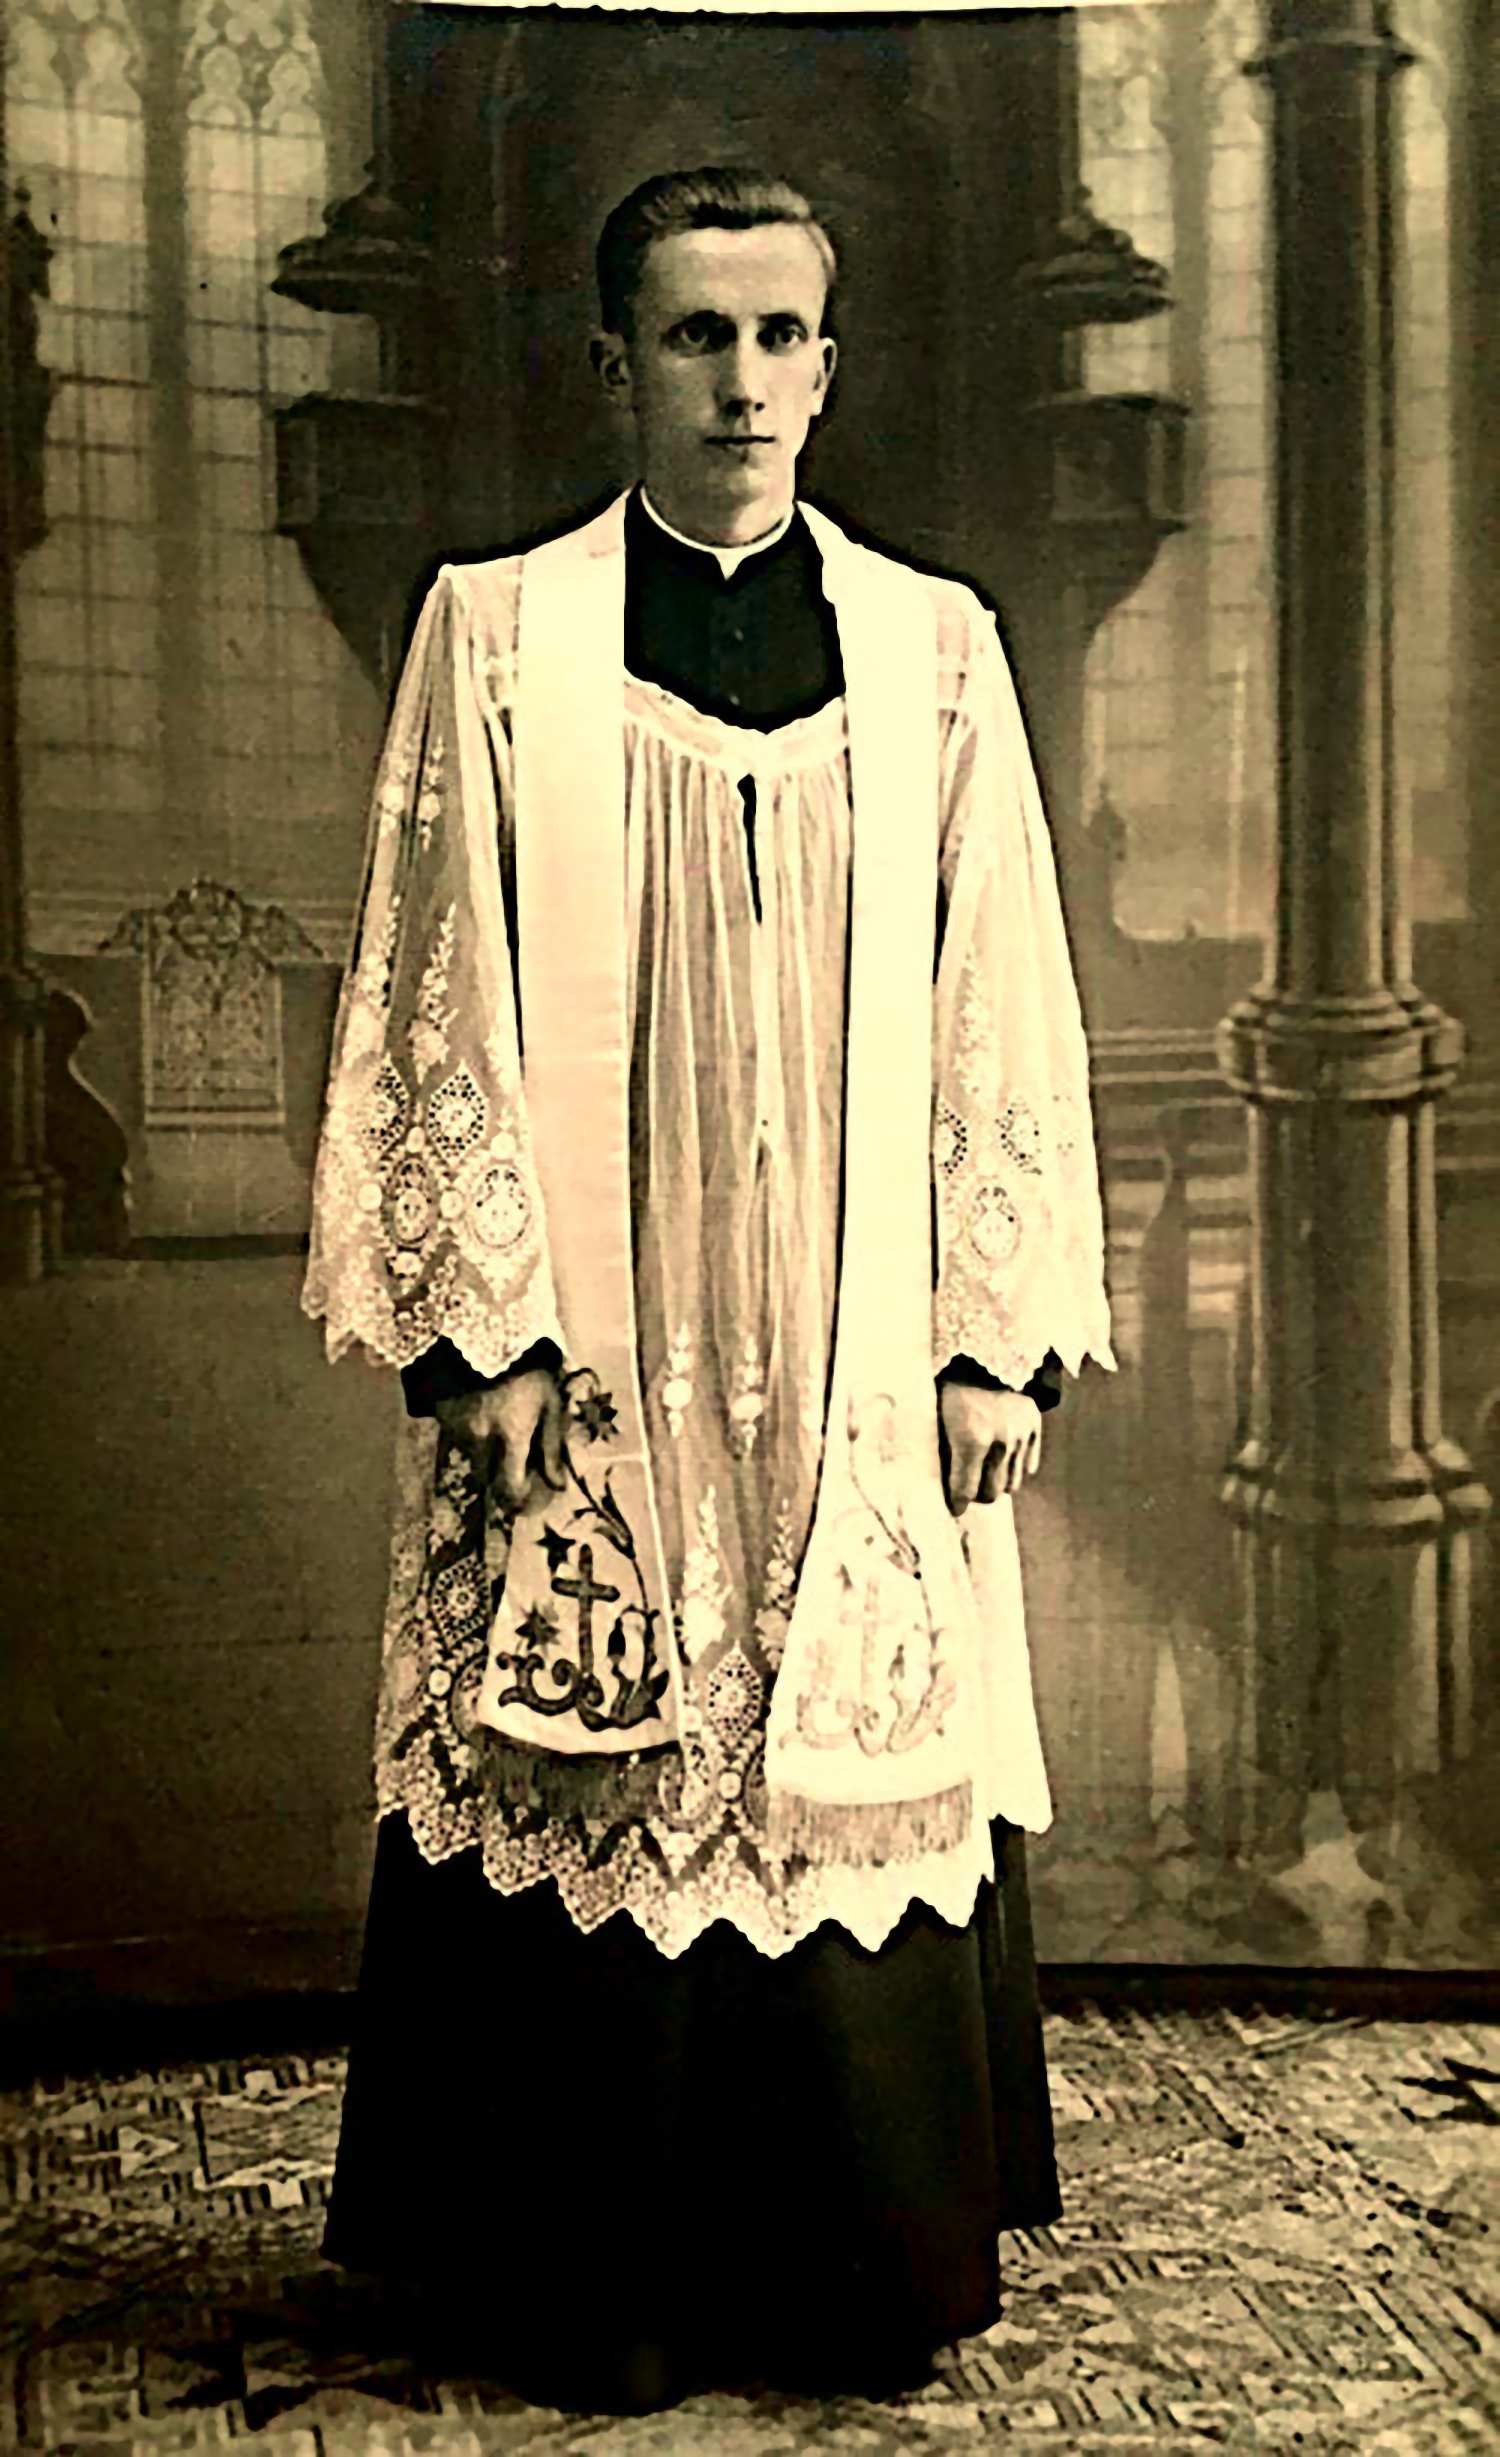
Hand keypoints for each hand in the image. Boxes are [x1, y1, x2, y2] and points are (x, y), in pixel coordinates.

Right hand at [435, 1367, 566, 1514]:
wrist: (484, 1331)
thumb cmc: (528, 1367)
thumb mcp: (549, 1403)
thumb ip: (552, 1446)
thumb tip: (558, 1485)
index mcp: (511, 1437)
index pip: (509, 1487)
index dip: (517, 1499)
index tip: (525, 1497)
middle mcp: (481, 1439)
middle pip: (487, 1478)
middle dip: (499, 1480)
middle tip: (511, 1473)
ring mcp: (457, 1427)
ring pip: (471, 1459)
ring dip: (484, 1458)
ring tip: (497, 1436)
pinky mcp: (441, 1415)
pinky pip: (456, 1439)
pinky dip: (469, 1438)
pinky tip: (480, 1420)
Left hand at [939, 1384, 1041, 1515]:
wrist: (985, 1354)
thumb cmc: (952, 1388)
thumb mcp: (937, 1418)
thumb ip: (942, 1454)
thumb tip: (937, 1487)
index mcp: (971, 1439)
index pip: (965, 1491)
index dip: (957, 1503)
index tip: (954, 1507)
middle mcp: (1000, 1442)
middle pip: (991, 1493)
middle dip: (978, 1495)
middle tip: (969, 1487)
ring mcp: (1020, 1436)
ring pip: (1012, 1484)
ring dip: (997, 1482)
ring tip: (985, 1472)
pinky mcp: (1034, 1428)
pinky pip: (1028, 1466)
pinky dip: (1015, 1467)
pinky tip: (1002, 1458)